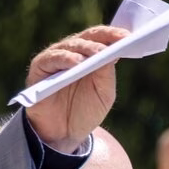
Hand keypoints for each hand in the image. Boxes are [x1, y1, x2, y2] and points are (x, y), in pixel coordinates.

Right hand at [24, 26, 129, 152]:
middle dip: (103, 39)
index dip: (114, 35)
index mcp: (89, 55)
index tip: (129, 36)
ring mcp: (55, 58)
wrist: (62, 134)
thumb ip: (106, 74)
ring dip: (86, 48)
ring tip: (98, 52)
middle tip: (118, 41)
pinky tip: (77, 63)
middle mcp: (72, 52)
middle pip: (87, 38)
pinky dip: (65, 59)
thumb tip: (113, 53)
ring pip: (71, 46)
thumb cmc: (85, 111)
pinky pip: (52, 59)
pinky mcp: (39, 68)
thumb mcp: (103, 94)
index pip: (101, 38)